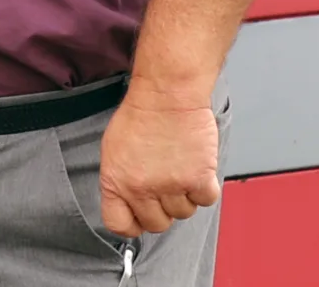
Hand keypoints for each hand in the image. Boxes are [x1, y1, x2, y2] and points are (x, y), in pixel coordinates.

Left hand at [97, 86, 220, 235]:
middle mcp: (141, 188)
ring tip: (180, 169)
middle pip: (156, 224)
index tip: (139, 216)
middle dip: (161, 209)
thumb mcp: (113, 150)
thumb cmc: (141, 115)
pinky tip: (196, 168)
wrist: (167, 94)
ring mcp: (171, 186)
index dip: (132, 223)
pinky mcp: (198, 179)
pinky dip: (204, 188)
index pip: (119, 224)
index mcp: (115, 181)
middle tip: (165, 186)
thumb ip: (119, 181)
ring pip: (183, 214)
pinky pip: (205, 200)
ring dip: (184, 196)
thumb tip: (129, 204)